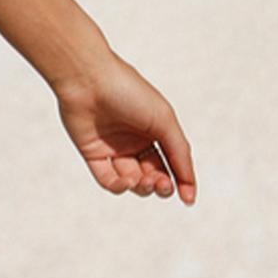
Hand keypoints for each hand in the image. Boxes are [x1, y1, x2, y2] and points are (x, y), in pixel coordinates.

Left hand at [53, 50, 195, 202]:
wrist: (88, 79)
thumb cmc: (129, 92)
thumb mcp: (163, 121)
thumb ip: (179, 151)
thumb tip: (188, 184)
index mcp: (155, 129)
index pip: (172, 161)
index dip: (181, 181)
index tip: (187, 198)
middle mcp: (135, 140)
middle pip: (153, 174)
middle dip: (160, 185)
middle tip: (161, 184)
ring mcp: (114, 148)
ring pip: (132, 180)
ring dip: (141, 186)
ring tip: (143, 180)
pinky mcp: (93, 154)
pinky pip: (108, 179)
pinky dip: (118, 186)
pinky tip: (125, 181)